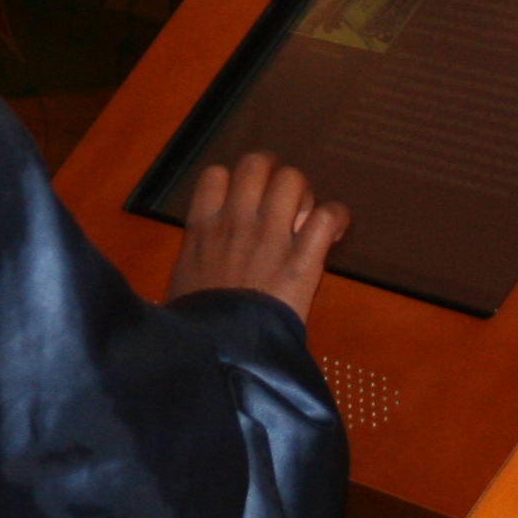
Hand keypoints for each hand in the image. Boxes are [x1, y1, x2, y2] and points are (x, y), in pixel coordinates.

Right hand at [166, 152, 348, 323]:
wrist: (219, 354)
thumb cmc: (195, 328)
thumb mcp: (182, 284)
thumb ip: (196, 258)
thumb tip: (202, 257)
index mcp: (203, 229)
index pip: (217, 175)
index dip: (235, 180)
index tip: (247, 201)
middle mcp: (236, 223)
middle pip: (257, 164)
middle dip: (274, 175)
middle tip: (281, 201)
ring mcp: (271, 238)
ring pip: (292, 179)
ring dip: (302, 193)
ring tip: (304, 217)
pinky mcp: (303, 260)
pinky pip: (327, 215)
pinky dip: (336, 217)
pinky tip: (333, 233)